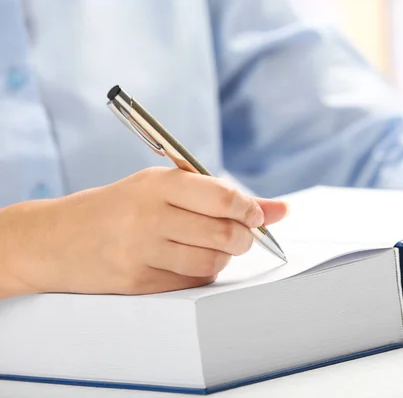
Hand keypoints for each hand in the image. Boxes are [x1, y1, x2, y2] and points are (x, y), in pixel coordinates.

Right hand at [0, 167, 287, 297]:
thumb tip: (281, 210)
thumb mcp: (163, 186)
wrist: (56, 239)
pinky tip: (188, 261)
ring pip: (212, 263)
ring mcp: (141, 252)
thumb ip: (221, 195)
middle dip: (244, 237)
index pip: (222, 199)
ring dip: (224, 257)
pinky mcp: (138, 282)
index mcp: (157, 184)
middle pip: (224, 234)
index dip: (249, 210)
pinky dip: (202, 273)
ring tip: (212, 246)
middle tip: (240, 234)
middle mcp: (149, 217)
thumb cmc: (119, 207)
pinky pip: (193, 283)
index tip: (254, 215)